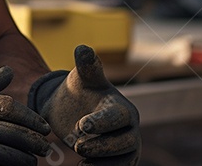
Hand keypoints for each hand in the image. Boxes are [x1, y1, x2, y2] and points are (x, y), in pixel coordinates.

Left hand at [29, 45, 140, 165]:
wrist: (72, 111)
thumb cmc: (79, 92)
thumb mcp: (80, 78)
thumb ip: (86, 65)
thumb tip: (83, 48)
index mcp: (122, 107)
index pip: (118, 117)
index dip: (101, 122)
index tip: (81, 125)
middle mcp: (130, 128)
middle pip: (124, 142)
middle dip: (101, 146)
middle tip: (76, 145)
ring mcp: (127, 146)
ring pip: (123, 159)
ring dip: (102, 162)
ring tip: (80, 161)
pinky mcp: (121, 160)